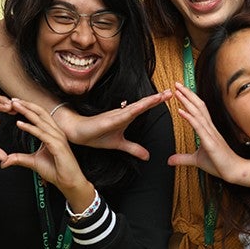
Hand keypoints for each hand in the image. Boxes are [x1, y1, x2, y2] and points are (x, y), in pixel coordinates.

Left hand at [3, 99, 93, 206]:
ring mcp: (58, 138)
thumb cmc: (56, 171)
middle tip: (13, 99)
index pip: (40, 116)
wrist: (69, 182)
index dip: (28, 108)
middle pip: (40, 113)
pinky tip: (19, 123)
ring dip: (26, 112)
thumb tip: (5, 160)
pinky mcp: (57, 146)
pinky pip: (41, 134)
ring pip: (40, 120)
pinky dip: (30, 128)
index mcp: (53, 133)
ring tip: (15, 106)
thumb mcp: (33, 162)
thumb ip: (20, 158)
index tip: (15, 103)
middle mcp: (57, 132)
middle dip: (26, 105)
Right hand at [53, 90, 171, 160]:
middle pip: (143, 104)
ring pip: (136, 107)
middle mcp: (123, 113)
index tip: (169, 96)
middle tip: (171, 92)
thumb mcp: (119, 144)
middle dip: (157, 98)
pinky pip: (123, 114)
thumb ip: (134, 149)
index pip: (145, 107)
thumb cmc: (97, 135)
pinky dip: (132, 110)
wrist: (79, 133)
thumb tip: (147, 156)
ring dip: (148, 102)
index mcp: (126, 116)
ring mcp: (116, 115)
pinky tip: (141, 107)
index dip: (156, 102)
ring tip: (161, 96)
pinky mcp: (109, 119)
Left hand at [167, 83, 249, 184]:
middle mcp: (210, 128)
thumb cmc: (220, 164)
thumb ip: (183, 158)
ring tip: (177, 92)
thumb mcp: (196, 161)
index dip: (189, 99)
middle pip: (198, 106)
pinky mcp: (210, 142)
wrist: (234, 171)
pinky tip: (180, 111)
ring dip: (187, 101)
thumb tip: (170, 160)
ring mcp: (211, 134)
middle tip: (176, 84)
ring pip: (198, 113)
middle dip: (187, 94)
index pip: (198, 110)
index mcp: (208, 130)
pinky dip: (189, 117)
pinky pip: (198, 127)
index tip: (180, 91)